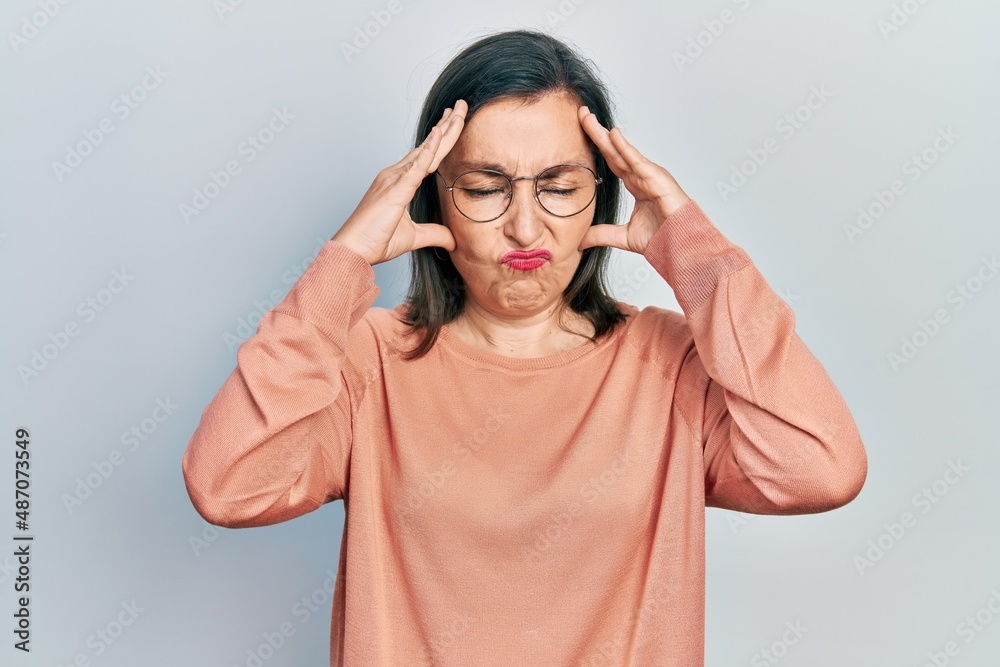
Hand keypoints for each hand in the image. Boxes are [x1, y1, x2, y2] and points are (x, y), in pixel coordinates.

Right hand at [332, 100, 467, 264]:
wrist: (354, 249)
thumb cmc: (376, 240)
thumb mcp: (414, 237)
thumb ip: (434, 234)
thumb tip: (453, 241)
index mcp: (400, 182)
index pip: (426, 156)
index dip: (441, 139)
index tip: (453, 122)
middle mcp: (396, 174)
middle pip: (427, 146)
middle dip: (446, 126)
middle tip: (462, 106)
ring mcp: (394, 178)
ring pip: (425, 150)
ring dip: (443, 130)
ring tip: (458, 112)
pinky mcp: (395, 188)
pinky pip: (416, 165)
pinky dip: (429, 149)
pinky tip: (440, 134)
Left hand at [576, 105, 691, 254]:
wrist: (680, 245)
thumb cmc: (662, 238)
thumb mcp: (622, 236)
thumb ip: (601, 235)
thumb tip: (579, 241)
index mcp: (636, 185)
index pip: (612, 161)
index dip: (597, 146)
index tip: (582, 131)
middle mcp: (642, 176)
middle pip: (613, 151)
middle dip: (597, 132)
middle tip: (581, 114)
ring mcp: (650, 175)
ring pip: (621, 151)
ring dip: (604, 134)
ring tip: (588, 118)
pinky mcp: (657, 178)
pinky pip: (637, 160)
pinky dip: (624, 147)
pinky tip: (612, 134)